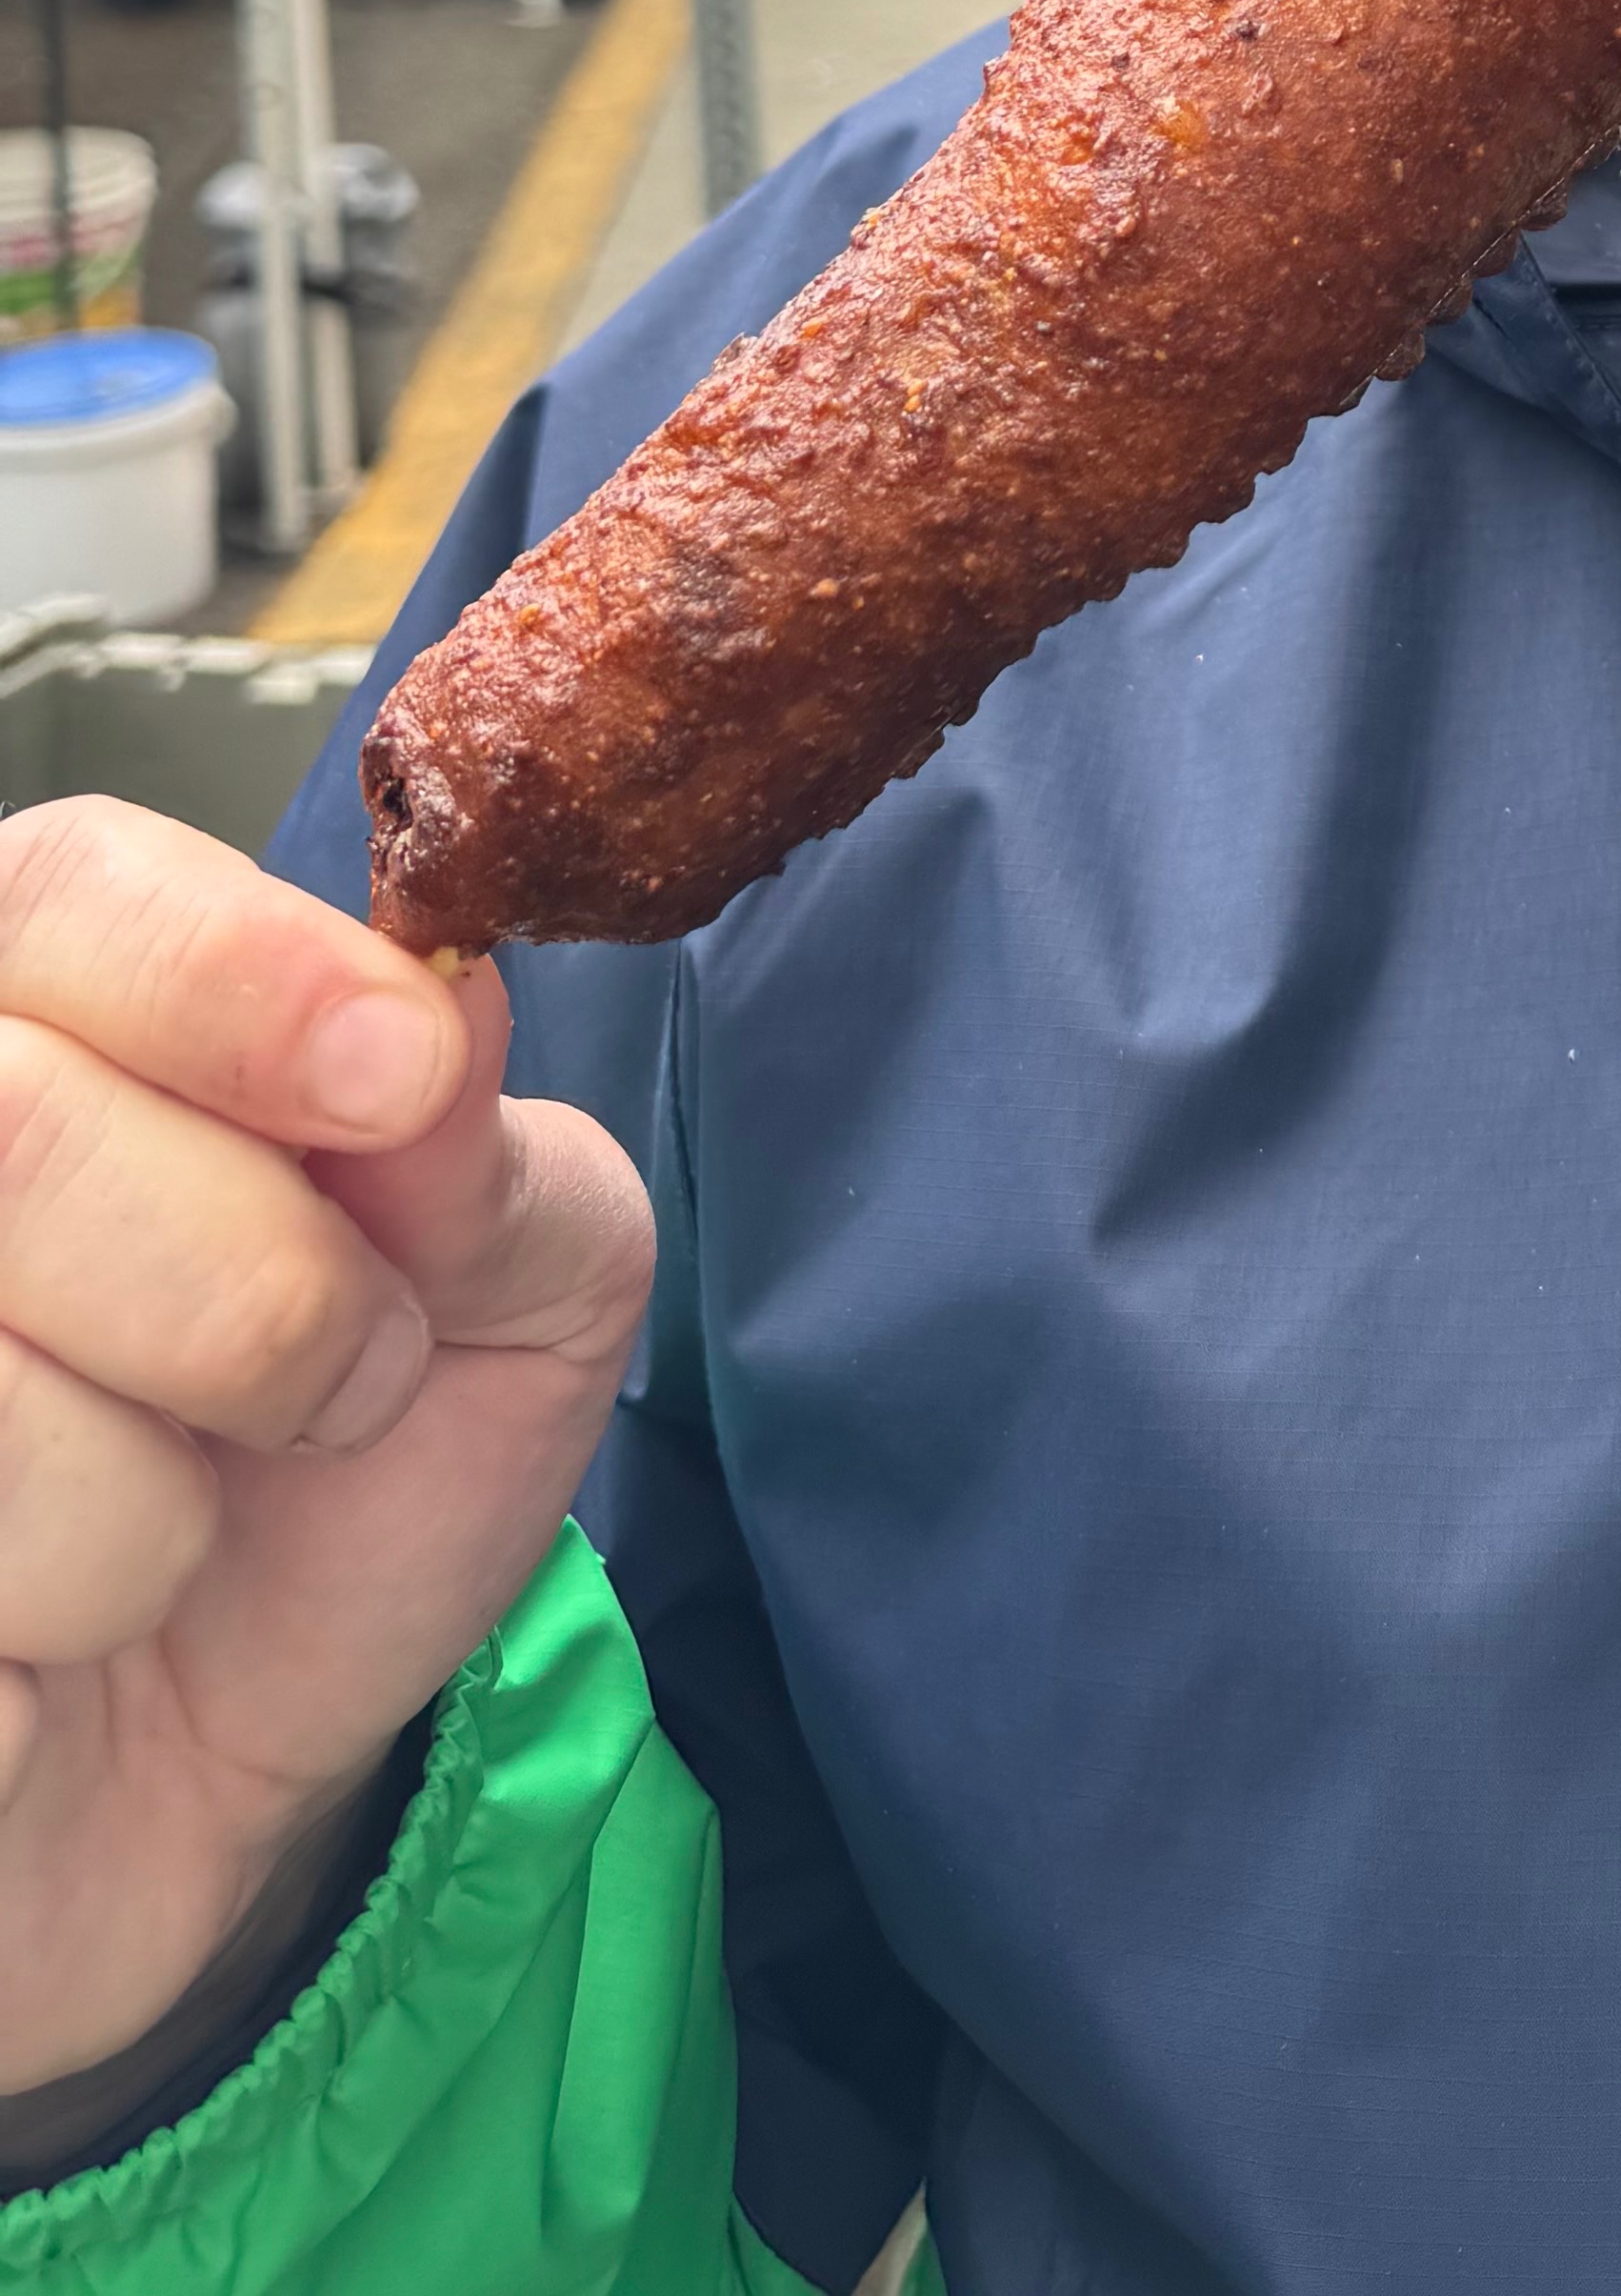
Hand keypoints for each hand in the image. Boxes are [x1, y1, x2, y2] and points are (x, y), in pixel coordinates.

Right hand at [0, 803, 653, 2094]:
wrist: (212, 1791)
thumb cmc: (342, 1483)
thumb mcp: (514, 1295)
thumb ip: (488, 1152)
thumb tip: (442, 1000)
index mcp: (44, 1006)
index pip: (71, 888)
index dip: (235, 972)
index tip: (400, 1076)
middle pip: (16, 1122)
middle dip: (253, 1287)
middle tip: (342, 1377)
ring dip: (154, 1500)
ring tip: (175, 1519)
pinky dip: (58, 1622)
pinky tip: (49, 1646)